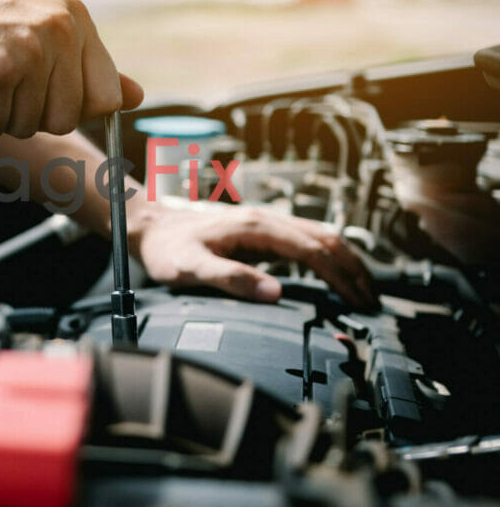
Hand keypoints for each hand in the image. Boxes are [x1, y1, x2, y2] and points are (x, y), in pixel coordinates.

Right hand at [0, 0, 142, 137]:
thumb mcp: (35, 33)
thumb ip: (87, 67)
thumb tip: (136, 98)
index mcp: (74, 17)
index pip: (107, 98)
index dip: (73, 108)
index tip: (39, 91)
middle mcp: (57, 29)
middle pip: (67, 119)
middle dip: (30, 114)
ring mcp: (25, 49)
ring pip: (30, 127)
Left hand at [129, 205, 377, 309]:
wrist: (150, 227)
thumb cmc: (167, 250)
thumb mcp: (191, 269)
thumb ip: (232, 279)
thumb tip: (276, 293)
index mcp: (255, 227)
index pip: (312, 250)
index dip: (339, 276)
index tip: (358, 301)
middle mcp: (265, 220)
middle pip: (325, 238)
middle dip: (353, 269)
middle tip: (372, 301)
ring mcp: (264, 224)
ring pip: (318, 236)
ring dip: (344, 261)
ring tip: (362, 291)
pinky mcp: (260, 233)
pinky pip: (304, 241)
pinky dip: (327, 258)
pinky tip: (333, 277)